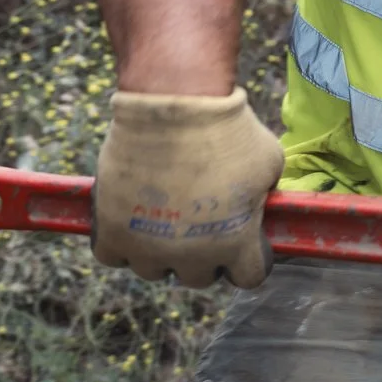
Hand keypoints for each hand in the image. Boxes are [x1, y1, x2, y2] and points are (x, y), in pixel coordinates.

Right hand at [92, 87, 285, 287]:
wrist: (176, 105)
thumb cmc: (228, 130)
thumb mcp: (269, 160)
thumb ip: (267, 192)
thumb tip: (260, 198)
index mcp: (236, 245)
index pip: (248, 276)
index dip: (249, 258)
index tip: (244, 239)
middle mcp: (192, 257)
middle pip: (198, 276)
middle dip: (204, 254)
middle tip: (202, 221)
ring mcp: (148, 248)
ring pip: (154, 269)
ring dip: (161, 250)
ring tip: (165, 216)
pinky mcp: (112, 230)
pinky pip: (112, 255)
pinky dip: (120, 242)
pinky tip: (131, 218)